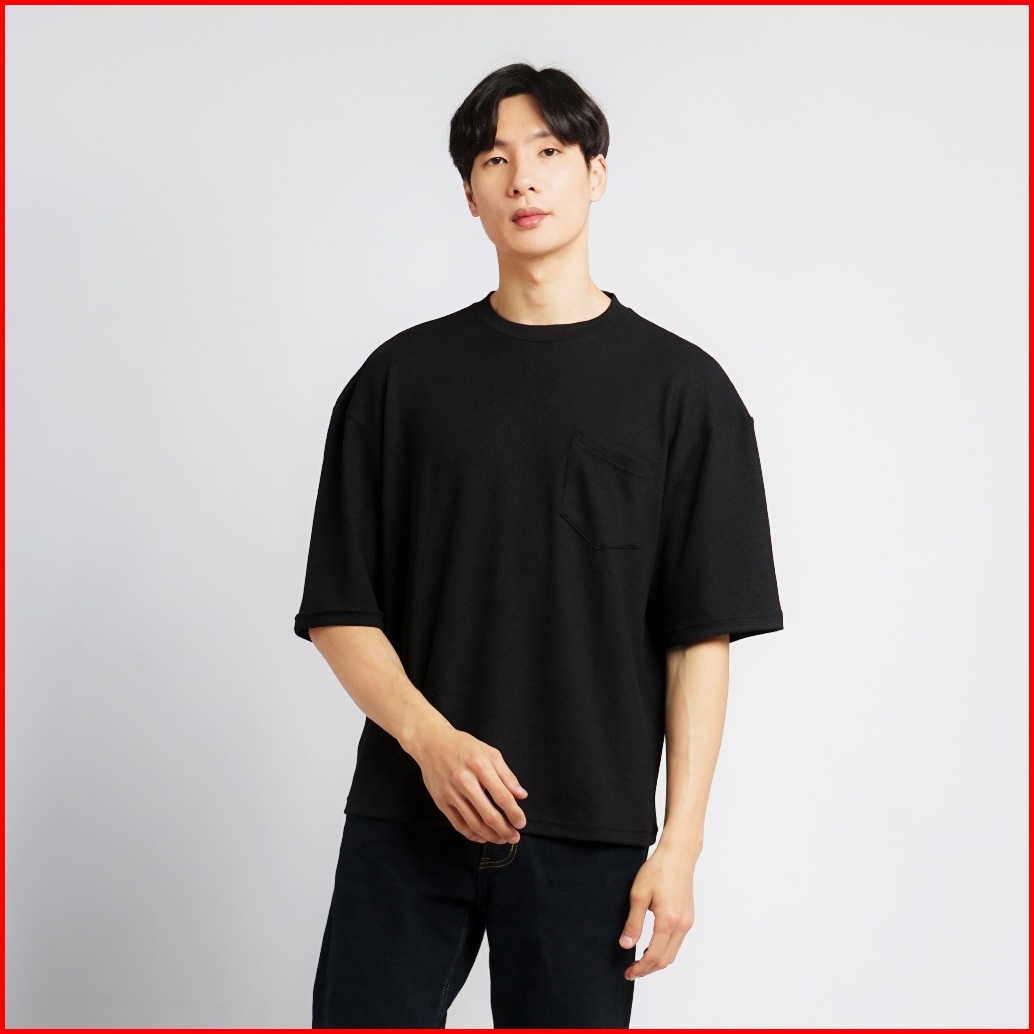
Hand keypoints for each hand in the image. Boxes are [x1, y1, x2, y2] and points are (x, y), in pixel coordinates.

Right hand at [409, 722, 528, 844]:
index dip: (514, 813)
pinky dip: (472, 834)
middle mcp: (464, 781)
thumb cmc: (463, 746)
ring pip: (473, 823)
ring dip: (490, 835)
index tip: (521, 823)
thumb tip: (521, 795)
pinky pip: (458, 824)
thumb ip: (506, 775)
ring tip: (501, 839)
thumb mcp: (489, 753)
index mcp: (480, 766)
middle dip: (505, 830)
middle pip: (488, 814)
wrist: (431, 743)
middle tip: (514, 837)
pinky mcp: (440, 801)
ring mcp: (451, 793)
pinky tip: (482, 837)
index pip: (501, 796)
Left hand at [619, 841, 696, 979]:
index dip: (640, 968)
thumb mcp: (638, 895)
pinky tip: (652, 947)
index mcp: (668, 921)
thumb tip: (626, 945)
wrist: (678, 855)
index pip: (654, 956)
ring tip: (640, 961)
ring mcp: (687, 922)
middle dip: (648, 969)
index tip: (628, 973)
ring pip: (673, 953)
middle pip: (666, 960)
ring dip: (657, 961)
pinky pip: (677, 942)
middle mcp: (682, 925)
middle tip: (631, 971)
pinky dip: (665, 951)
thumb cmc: (657, 870)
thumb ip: (633, 923)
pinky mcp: (688, 917)